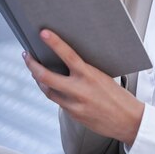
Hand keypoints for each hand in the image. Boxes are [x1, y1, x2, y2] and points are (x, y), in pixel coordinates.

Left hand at [23, 30, 143, 145]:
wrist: (128, 120)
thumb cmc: (118, 96)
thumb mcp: (103, 76)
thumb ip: (85, 71)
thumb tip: (67, 62)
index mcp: (90, 75)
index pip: (68, 55)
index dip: (54, 43)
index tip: (43, 33)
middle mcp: (79, 90)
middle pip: (46, 77)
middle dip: (32, 65)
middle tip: (27, 56)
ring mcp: (74, 104)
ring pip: (47, 90)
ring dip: (39, 80)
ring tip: (35, 70)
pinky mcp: (73, 115)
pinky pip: (58, 101)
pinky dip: (54, 92)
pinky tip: (53, 87)